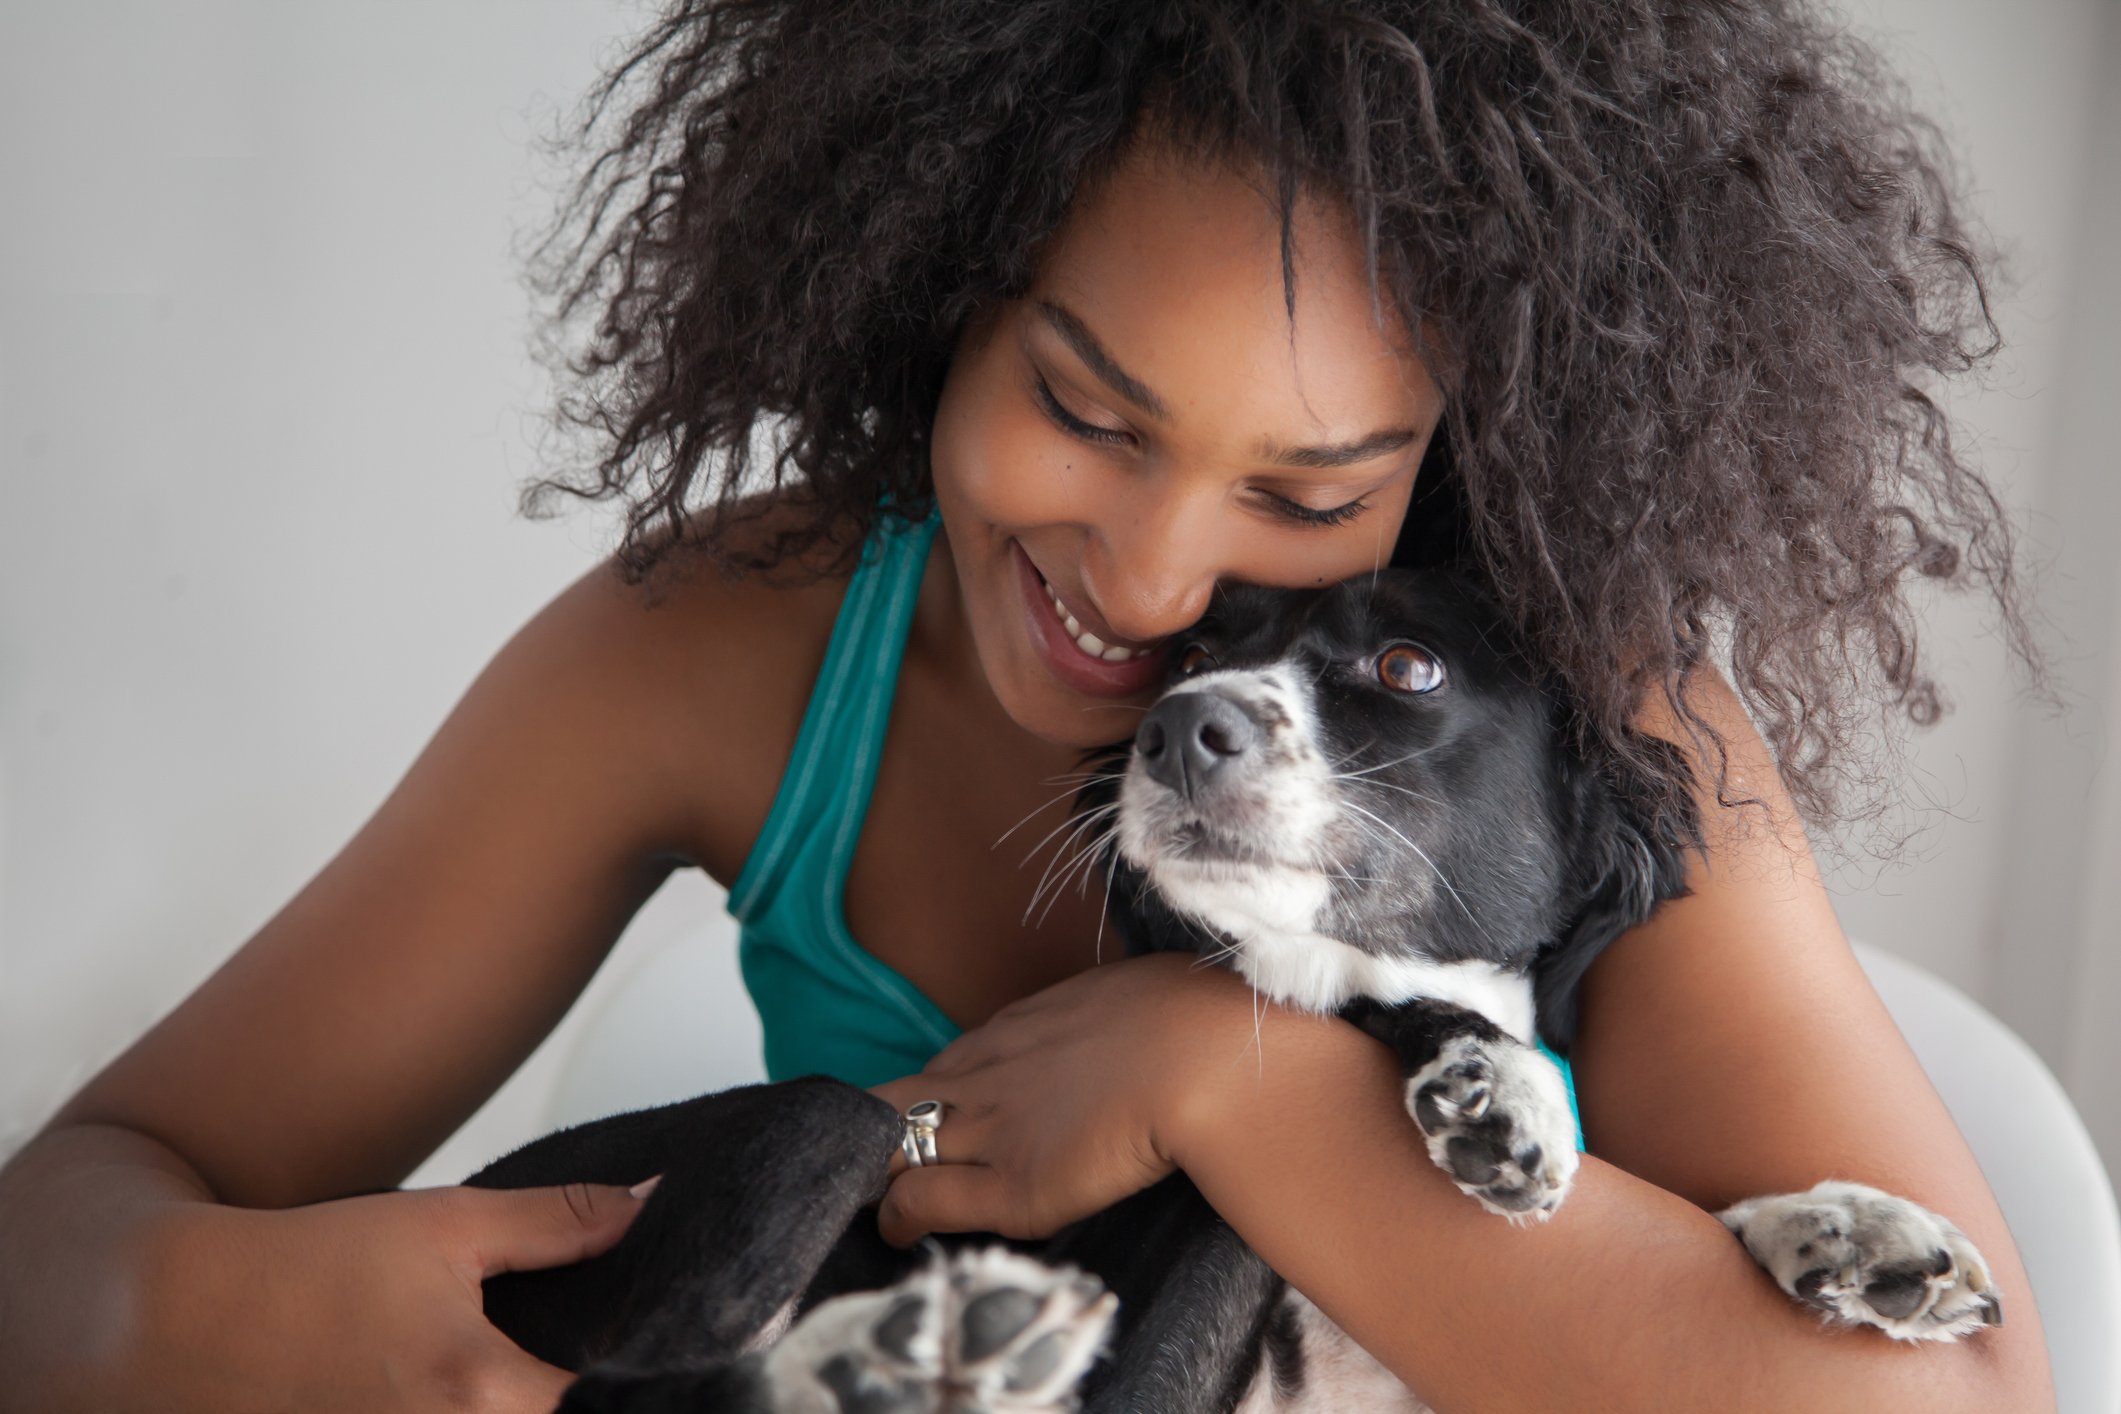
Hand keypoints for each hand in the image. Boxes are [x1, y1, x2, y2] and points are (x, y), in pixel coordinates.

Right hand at [105, 1181, 649, 1412]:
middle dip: (582, 1396)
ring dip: (529, 1407)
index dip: (642, 1373)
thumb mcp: (446, 1226)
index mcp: (477, 1390)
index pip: (607, 1402)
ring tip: (531, 1375)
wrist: (181, 1321)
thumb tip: (651, 1204)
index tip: (653, 1346)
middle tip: (581, 1357)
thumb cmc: (311, 1269)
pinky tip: (482, 1397)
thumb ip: (559, 1223)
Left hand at [869, 952, 1353, 1246]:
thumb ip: (1127, 1019)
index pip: (960, 1059)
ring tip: (874, 1198)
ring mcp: (994, 1127)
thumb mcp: (1150, 996)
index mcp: (1030, 1024)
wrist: (1212, 1058)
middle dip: (883, 1123)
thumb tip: (1152, 1030)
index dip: (943, 1091)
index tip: (945, 1114)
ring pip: (897, 1141)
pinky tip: (893, 1233)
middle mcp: (995, 1070)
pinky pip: (923, 1199)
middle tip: (881, 1158)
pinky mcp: (1008, 1184)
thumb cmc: (1205, 1023)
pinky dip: (898, 1216)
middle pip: (906, 1094)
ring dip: (880, 1169)